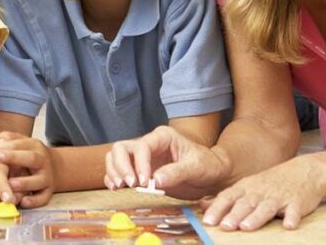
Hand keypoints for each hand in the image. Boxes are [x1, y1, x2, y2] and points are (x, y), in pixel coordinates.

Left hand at [0, 132, 54, 207]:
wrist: (56, 168)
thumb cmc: (28, 155)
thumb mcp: (21, 144)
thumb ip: (6, 142)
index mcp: (34, 146)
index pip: (17, 144)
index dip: (1, 147)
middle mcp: (42, 161)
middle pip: (31, 158)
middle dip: (13, 157)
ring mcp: (47, 177)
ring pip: (39, 180)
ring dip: (24, 182)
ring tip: (9, 184)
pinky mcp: (49, 192)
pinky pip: (43, 198)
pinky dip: (34, 201)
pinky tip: (22, 202)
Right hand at [104, 125, 228, 199]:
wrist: (212, 174)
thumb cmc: (206, 165)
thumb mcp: (196, 167)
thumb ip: (176, 172)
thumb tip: (155, 181)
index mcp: (162, 137)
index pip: (141, 147)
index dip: (139, 164)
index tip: (142, 182)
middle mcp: (148, 144)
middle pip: (121, 148)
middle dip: (121, 166)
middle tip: (129, 184)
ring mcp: (141, 158)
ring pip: (115, 157)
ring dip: (114, 172)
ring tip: (122, 187)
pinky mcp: (138, 170)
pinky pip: (118, 171)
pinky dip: (113, 179)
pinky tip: (117, 189)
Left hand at [200, 155, 325, 231]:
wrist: (303, 171)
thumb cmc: (270, 183)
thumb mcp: (247, 186)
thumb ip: (227, 198)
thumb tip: (203, 206)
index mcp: (246, 188)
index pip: (228, 197)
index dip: (217, 209)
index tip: (207, 221)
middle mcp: (260, 191)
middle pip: (245, 204)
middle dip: (234, 215)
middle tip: (224, 226)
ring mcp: (279, 196)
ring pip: (266, 207)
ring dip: (256, 217)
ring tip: (246, 227)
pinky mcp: (297, 202)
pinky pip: (294, 210)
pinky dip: (292, 217)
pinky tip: (289, 226)